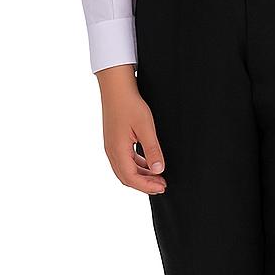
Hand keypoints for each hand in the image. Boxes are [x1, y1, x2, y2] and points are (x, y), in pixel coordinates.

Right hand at [96, 65, 166, 194]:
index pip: (131, 178)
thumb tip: (158, 170)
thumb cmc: (130, 104)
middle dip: (144, 184)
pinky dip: (137, 166)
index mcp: (117, 150)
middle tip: (162, 186)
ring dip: (141, 176)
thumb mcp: (145, 127)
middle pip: (126, 177)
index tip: (163, 187)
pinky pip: (124, 160)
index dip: (147, 186)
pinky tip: (148, 164)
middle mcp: (111, 151)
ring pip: (125, 170)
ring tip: (158, 177)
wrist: (116, 87)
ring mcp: (111, 146)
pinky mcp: (114, 141)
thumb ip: (152, 150)